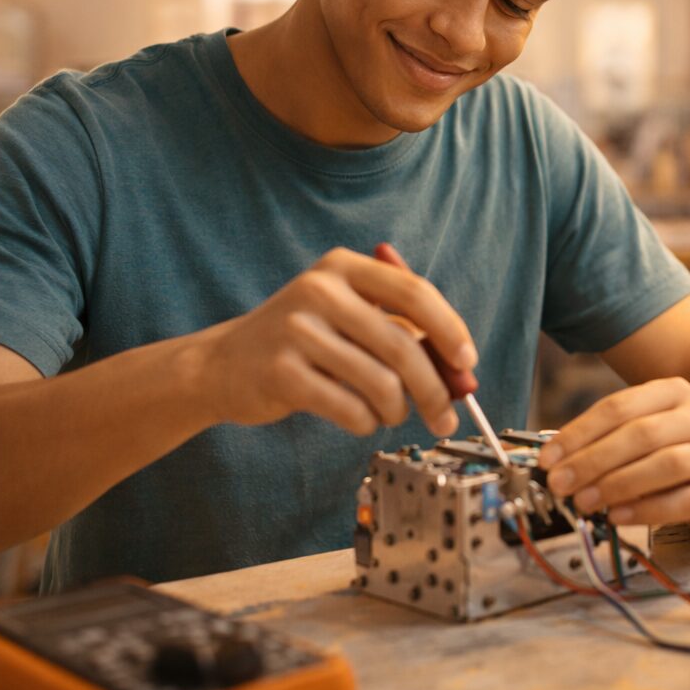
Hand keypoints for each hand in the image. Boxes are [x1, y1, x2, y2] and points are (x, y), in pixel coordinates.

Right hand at [193, 247, 473, 437]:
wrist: (222, 364)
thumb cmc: (304, 343)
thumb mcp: (349, 319)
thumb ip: (403, 336)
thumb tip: (463, 375)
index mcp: (344, 267)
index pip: (414, 292)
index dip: (449, 329)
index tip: (467, 361)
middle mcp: (319, 290)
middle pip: (403, 346)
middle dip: (434, 389)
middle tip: (445, 416)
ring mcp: (296, 330)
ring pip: (381, 383)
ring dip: (396, 410)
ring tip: (389, 413)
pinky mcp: (281, 372)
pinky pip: (351, 408)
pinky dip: (366, 422)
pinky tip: (360, 419)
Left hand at [538, 378, 689, 538]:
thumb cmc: (679, 449)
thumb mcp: (646, 431)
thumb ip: (606, 440)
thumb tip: (554, 462)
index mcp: (676, 392)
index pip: (620, 406)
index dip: (579, 433)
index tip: (548, 459)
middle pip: (641, 434)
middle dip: (593, 461)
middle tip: (561, 485)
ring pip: (667, 464)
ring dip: (618, 484)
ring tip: (586, 502)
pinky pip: (686, 500)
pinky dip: (647, 509)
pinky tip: (619, 517)